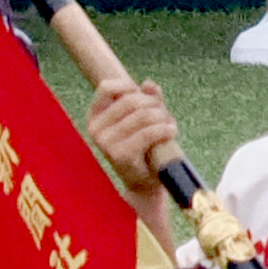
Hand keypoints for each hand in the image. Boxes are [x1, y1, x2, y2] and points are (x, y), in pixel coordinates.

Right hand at [88, 78, 181, 193]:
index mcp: (95, 117)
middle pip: (131, 100)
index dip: (129, 87)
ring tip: (171, 127)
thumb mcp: (145, 121)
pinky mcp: (120, 155)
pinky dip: (164, 130)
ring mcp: (106, 142)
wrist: (144, 184)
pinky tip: (171, 132)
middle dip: (155, 105)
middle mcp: (95, 129)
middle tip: (166, 116)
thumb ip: (147, 100)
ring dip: (163, 118)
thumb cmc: (144, 150)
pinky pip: (148, 133)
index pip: (107, 87)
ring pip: (143, 115)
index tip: (145, 99)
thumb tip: (149, 84)